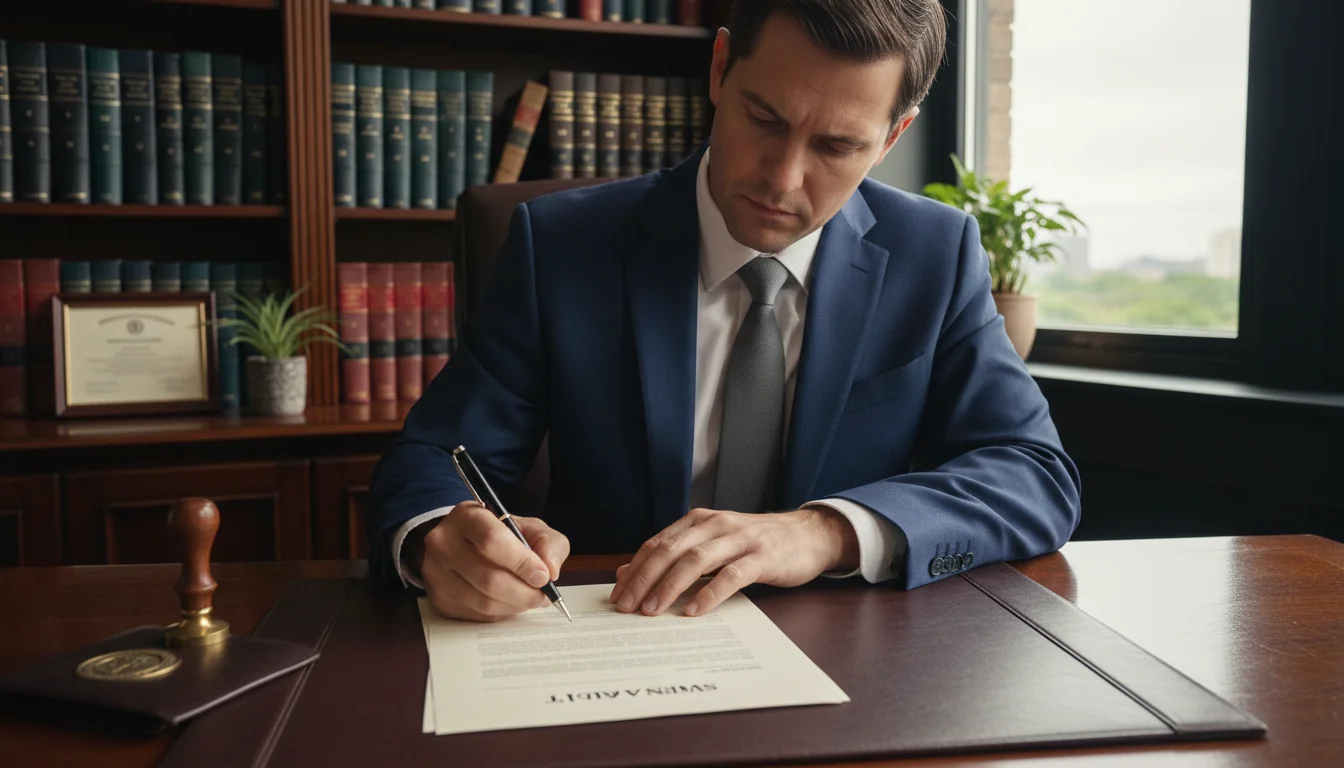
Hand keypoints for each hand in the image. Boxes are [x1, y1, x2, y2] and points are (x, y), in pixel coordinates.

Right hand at [415, 502, 569, 621]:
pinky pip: (477, 615)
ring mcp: (437, 573)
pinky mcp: (439, 599)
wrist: (465, 544)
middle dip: (524, 592)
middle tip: (543, 594)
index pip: (491, 540)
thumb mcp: (529, 527)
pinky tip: (510, 601)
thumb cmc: (501, 535)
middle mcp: (444, 543)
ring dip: (515, 605)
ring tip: (531, 598)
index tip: (543, 575)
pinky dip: (502, 612)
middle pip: (488, 578)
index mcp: (466, 516)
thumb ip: (548, 542)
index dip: (521, 561)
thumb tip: (551, 570)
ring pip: (483, 602)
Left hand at [609, 507, 858, 617]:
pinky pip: (730, 575)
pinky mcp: (762, 557)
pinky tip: (693, 611)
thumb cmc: (756, 544)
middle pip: (671, 550)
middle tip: (626, 606)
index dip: (635, 568)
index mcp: (700, 520)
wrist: (808, 535)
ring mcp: (740, 539)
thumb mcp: (714, 545)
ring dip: (669, 586)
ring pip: (696, 561)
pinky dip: (708, 593)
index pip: (658, 543)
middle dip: (644, 579)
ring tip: (652, 610)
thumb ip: (677, 556)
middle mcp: (716, 525)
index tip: (617, 594)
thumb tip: (628, 574)